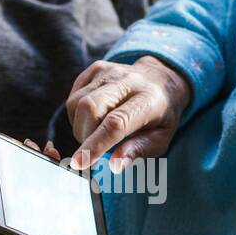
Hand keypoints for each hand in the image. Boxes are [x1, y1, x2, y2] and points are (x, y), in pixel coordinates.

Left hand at [21, 138, 121, 234]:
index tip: (16, 167)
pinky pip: (67, 206)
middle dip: (29, 175)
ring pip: (49, 202)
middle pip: (31, 204)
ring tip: (49, 150)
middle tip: (30, 146)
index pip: (18, 220)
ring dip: (47, 175)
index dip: (14, 194)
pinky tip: (71, 167)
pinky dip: (67, 186)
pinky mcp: (73, 234)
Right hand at [65, 55, 190, 170]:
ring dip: (80, 127)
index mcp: (148, 100)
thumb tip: (115, 166)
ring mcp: (109, 71)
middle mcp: (127, 81)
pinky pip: (73, 97)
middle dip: (84, 135)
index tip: (79, 163)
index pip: (116, 123)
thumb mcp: (161, 139)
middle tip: (94, 148)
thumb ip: (139, 151)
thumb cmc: (161, 115)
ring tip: (97, 132)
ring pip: (77, 103)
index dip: (95, 144)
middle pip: (90, 107)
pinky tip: (93, 119)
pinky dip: (77, 116)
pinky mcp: (96, 69)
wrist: (162, 79)